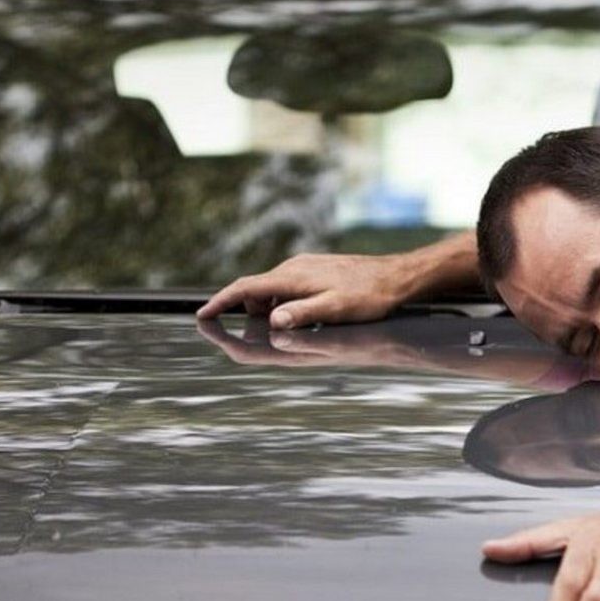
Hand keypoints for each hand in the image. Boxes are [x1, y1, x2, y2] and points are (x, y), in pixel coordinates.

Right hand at [196, 253, 417, 328]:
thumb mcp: (336, 309)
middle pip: (255, 290)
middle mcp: (293, 268)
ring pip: (272, 288)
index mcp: (292, 278)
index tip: (202, 315)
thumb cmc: (369, 296)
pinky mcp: (316, 269)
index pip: (245, 289)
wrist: (397, 276)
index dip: (221, 302)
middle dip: (243, 310)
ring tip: (278, 329)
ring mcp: (304, 266)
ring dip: (266, 307)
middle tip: (241, 333)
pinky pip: (287, 285)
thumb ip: (303, 314)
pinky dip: (282, 301)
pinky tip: (299, 315)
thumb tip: (272, 321)